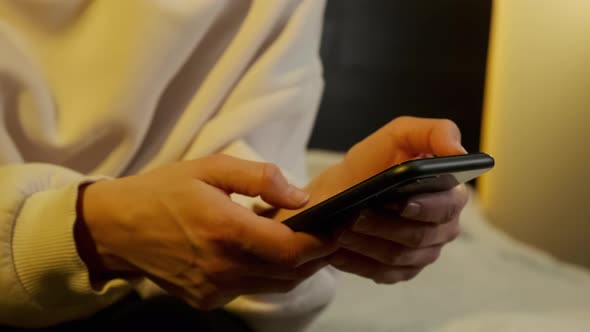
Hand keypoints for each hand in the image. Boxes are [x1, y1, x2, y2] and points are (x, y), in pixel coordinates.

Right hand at [76, 155, 335, 309]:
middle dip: (318, 253)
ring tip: (298, 237)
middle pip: (292, 272)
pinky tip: (264, 250)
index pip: (293, 249)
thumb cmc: (163, 191)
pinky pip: (254, 290)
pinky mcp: (207, 299)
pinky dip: (270, 273)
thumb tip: (300, 197)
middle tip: (327, 229)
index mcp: (225, 230)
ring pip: (277, 285)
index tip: (341, 224)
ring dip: (296, 265)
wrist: (116, 227)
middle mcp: (223, 268)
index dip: (324, 240)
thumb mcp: (210, 168)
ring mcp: (215, 289)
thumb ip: (260, 178)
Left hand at [317, 117, 468, 282]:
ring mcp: (425, 252)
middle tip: (355, 216)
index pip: (448, 205)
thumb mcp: (400, 135)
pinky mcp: (403, 271)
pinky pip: (383, 273)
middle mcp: (444, 226)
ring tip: (340, 231)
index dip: (425, 206)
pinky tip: (337, 251)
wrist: (342, 190)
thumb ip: (435, 132)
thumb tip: (458, 152)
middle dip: (385, 225)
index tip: (400, 202)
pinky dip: (358, 262)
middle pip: (421, 234)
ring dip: (366, 243)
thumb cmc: (373, 162)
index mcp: (450, 192)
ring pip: (399, 256)